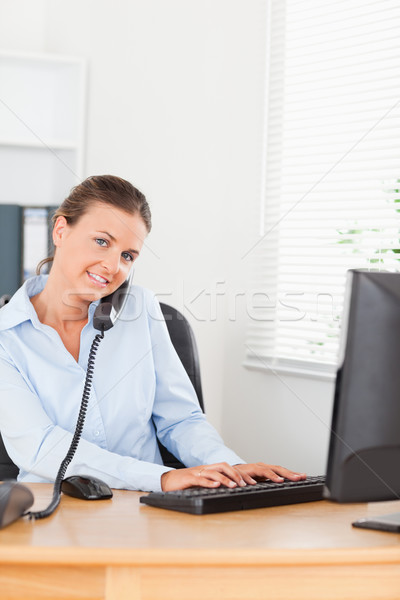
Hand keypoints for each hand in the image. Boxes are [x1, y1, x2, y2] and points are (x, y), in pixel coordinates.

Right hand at [160, 462, 306, 491]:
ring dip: (237, 478)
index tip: (295, 477)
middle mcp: (224, 467)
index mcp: (234, 470)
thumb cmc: (198, 482)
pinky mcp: (195, 475)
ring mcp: (209, 470)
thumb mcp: (222, 484)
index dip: (278, 472)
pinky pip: (206, 477)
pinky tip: (221, 485)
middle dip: (268, 473)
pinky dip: (214, 481)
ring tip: (245, 485)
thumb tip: (255, 488)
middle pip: (249, 467)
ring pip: (226, 471)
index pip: (260, 469)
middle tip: (283, 480)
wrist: (174, 479)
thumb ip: (237, 484)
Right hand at [161, 462, 247, 491]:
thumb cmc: (185, 483)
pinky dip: (209, 482)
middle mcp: (205, 469)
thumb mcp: (202, 482)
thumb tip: (229, 490)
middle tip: (246, 484)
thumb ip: (213, 483)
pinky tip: (216, 485)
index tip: (251, 482)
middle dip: (236, 474)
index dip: (240, 474)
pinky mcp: (188, 479)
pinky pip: (200, 479)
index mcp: (209, 469)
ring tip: (234, 486)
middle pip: (223, 466)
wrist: (167, 480)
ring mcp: (197, 473)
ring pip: (214, 472)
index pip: (228, 468)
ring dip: (225, 479)